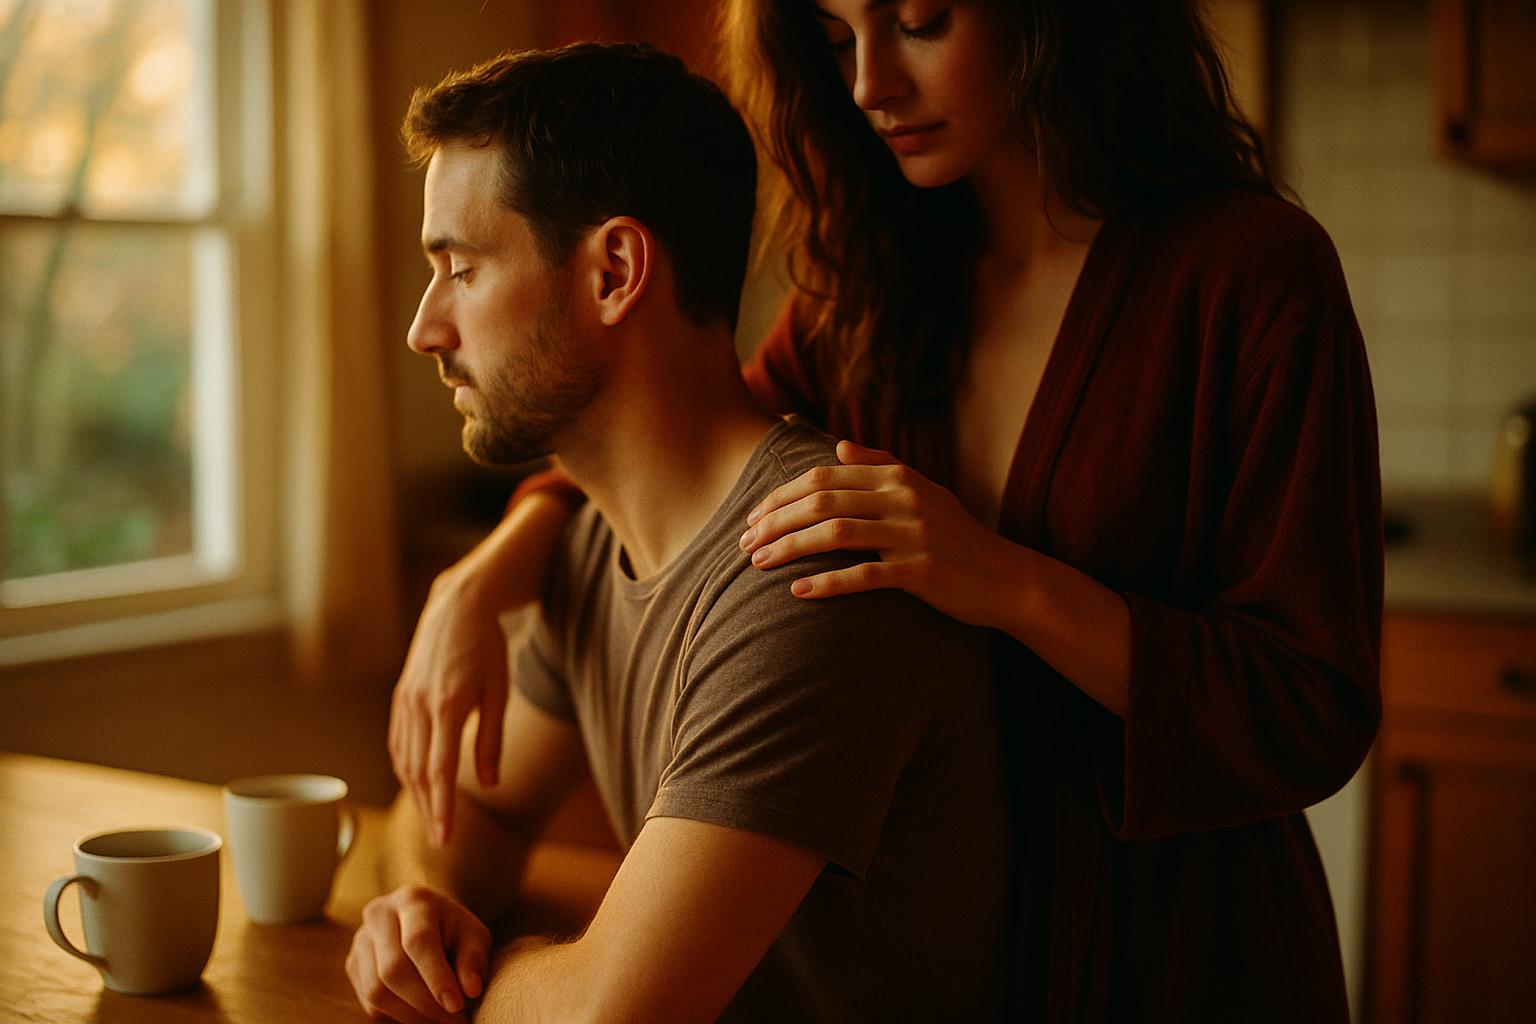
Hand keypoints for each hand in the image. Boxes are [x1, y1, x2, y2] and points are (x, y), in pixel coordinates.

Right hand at [346, 886, 490, 1023]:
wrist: (425, 919)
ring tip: (441, 1021)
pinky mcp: (353, 964)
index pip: (418, 942)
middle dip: (425, 1003)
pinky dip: (397, 1016)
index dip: (437, 978)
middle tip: (455, 1021)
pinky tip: (422, 1015)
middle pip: (393, 970)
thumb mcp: (473, 936)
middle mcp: (379, 915)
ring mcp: (361, 940)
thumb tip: (470, 990)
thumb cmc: (454, 930)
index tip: (457, 1006)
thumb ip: (473, 960)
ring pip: (376, 991)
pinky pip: (369, 1002)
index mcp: (413, 900)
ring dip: (411, 1015)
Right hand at [390, 564, 510, 848]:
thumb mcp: (499, 691)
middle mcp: (419, 706)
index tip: (445, 837)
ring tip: (432, 816)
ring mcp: (404, 700)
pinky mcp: (400, 695)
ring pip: (403, 759)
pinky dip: (404, 767)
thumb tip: (488, 784)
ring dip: (415, 793)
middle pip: (418, 772)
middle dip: (429, 809)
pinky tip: (416, 782)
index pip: (440, 771)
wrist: (458, 606)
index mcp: (448, 706)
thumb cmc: (487, 647)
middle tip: (440, 840)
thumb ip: (491, 740)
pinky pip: (397, 741)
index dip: (442, 808)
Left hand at [738, 440, 1019, 630]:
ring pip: (835, 533)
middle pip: (821, 501)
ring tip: (758, 563)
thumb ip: (880, 467)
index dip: (781, 496)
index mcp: (898, 477)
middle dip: (775, 520)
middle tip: (744, 543)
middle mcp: (903, 499)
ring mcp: (912, 535)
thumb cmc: (957, 537)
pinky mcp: (920, 571)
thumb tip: (837, 448)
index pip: (823, 478)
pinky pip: (863, 575)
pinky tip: (797, 591)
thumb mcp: (923, 492)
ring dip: (789, 547)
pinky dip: (826, 582)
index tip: (752, 517)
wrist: (1007, 578)